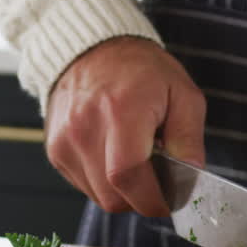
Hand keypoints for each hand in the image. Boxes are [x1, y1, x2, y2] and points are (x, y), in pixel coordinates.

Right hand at [44, 36, 205, 216]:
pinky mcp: (55, 149)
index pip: (130, 177)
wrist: (94, 47)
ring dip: (121, 191)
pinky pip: (83, 185)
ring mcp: (65, 140)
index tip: (170, 199)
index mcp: (121, 111)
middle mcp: (86, 128)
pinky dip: (102, 181)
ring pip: (98, 196)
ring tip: (134, 158)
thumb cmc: (141, 69)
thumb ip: (189, 138)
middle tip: (157, 177)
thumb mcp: (182, 93)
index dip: (153, 199)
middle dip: (141, 197)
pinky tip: (113, 154)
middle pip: (113, 196)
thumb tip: (191, 176)